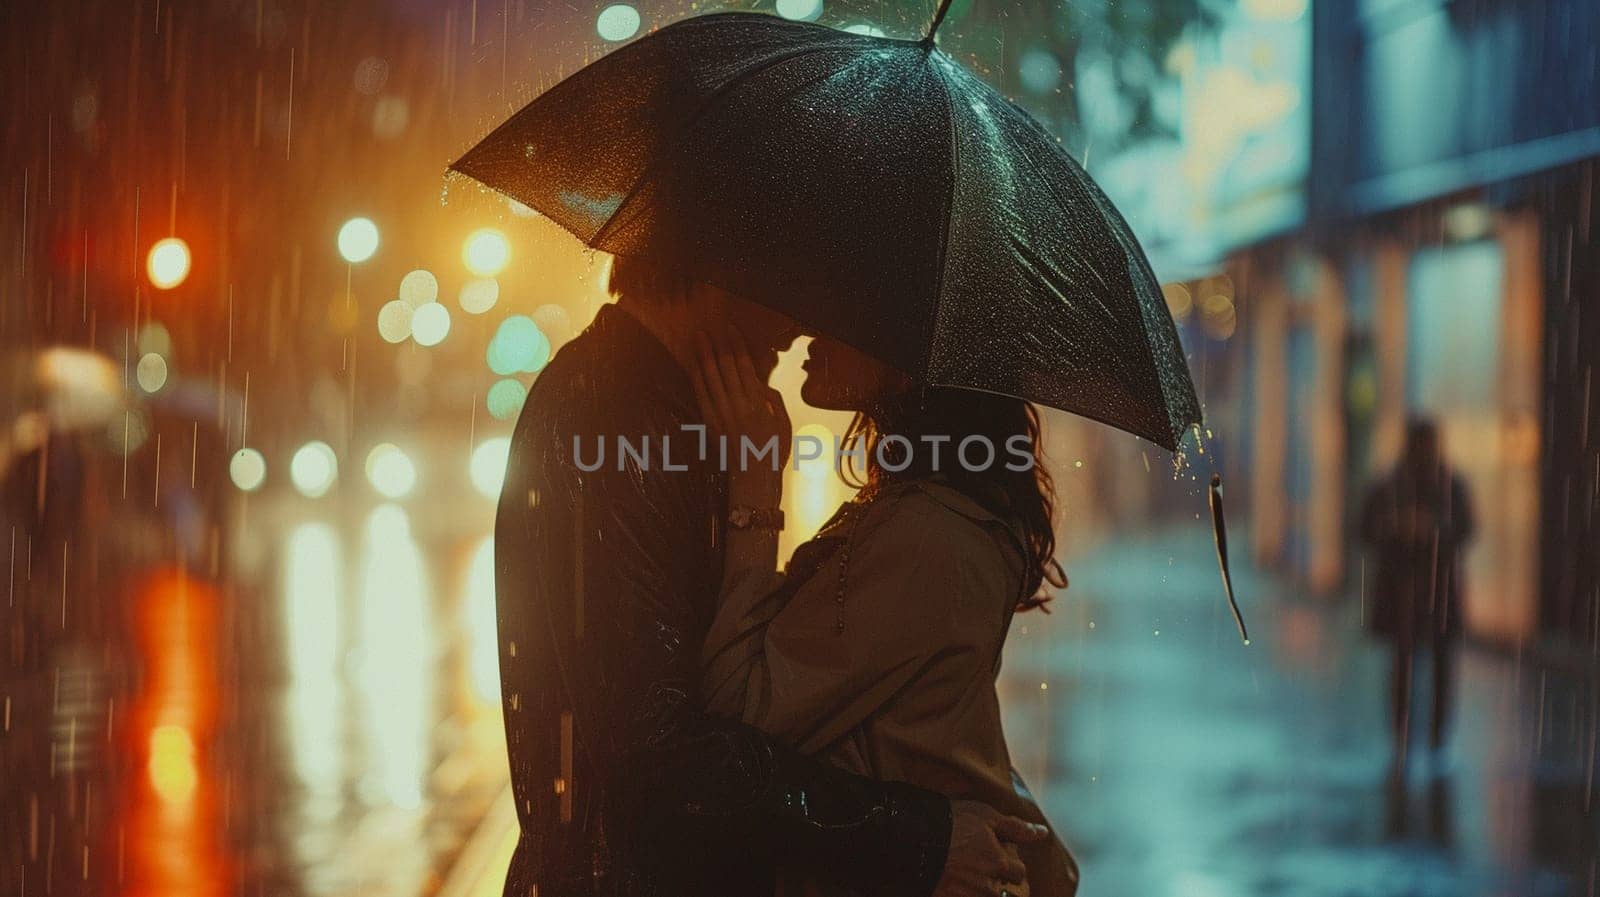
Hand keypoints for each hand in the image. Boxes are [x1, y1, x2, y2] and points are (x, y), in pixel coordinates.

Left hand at [690, 330, 790, 504]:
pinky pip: (700, 395)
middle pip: (725, 368)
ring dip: (703, 356)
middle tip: (709, 329)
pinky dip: (696, 377)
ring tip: (698, 339)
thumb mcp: (783, 423)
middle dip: (717, 346)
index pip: (745, 366)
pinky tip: (693, 364)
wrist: (754, 477)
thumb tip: (761, 382)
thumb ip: (773, 400)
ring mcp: (721, 414)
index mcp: (757, 403)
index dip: (737, 345)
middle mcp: (737, 405)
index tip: (731, 330)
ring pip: (710, 378)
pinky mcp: (710, 423)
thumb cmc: (773, 451)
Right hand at [932, 800, 1047, 896]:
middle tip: (975, 866)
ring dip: (978, 889)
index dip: (1008, 863)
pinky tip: (954, 885)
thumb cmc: (950, 823)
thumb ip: (1016, 828)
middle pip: (1002, 892)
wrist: (911, 838)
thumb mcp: (985, 816)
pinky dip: (962, 893)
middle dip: (994, 881)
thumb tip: (1043, 833)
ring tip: (964, 875)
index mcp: (1000, 865)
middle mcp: (988, 887)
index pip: (1019, 873)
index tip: (993, 855)